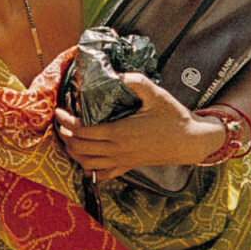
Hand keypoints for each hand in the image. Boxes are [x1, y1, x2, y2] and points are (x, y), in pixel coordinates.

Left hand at [54, 72, 223, 179]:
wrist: (191, 141)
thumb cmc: (174, 117)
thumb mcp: (156, 95)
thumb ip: (135, 82)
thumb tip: (116, 75)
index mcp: (120, 132)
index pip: (82, 130)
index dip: (66, 121)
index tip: (59, 111)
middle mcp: (117, 150)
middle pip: (79, 147)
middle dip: (65, 135)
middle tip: (61, 122)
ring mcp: (122, 161)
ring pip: (86, 163)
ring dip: (73, 152)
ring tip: (68, 138)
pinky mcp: (128, 167)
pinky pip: (102, 175)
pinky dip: (89, 169)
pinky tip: (86, 159)